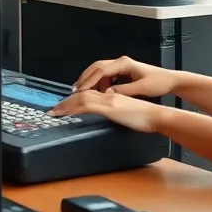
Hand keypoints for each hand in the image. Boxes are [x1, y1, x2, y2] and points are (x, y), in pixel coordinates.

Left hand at [47, 91, 167, 133]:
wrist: (158, 116)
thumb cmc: (146, 117)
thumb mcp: (127, 113)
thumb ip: (116, 112)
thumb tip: (109, 117)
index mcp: (112, 96)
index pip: (89, 94)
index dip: (74, 100)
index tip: (64, 107)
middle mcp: (108, 95)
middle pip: (82, 94)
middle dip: (66, 102)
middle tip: (53, 109)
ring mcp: (108, 100)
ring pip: (81, 98)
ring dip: (66, 104)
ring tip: (55, 112)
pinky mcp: (110, 107)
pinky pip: (87, 105)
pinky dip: (74, 108)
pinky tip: (66, 112)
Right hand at [72, 55, 180, 97]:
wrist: (170, 80)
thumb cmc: (159, 82)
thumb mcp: (141, 88)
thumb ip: (123, 91)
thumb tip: (107, 94)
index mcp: (124, 63)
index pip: (101, 70)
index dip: (89, 80)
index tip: (81, 90)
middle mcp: (121, 63)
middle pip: (96, 68)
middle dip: (85, 78)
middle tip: (76, 90)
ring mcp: (121, 67)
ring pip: (100, 72)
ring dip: (91, 81)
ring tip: (83, 92)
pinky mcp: (123, 73)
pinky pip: (106, 76)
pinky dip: (99, 84)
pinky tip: (96, 92)